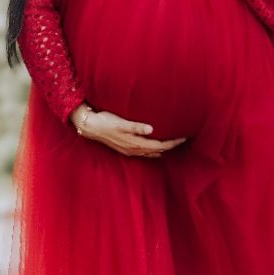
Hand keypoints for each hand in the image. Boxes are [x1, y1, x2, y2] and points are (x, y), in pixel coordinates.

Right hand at [71, 105, 187, 157]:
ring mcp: (129, 150)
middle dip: (171, 146)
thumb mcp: (121, 122)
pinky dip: (153, 151)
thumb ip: (136, 127)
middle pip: (158, 150)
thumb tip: (151, 129)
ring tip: (173, 145)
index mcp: (135, 143)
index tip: (184, 138)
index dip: (172, 143)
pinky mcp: (125, 148)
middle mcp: (134, 149)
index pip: (160, 145)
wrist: (90, 127)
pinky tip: (156, 150)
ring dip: (163, 150)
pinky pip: (144, 153)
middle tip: (184, 140)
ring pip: (151, 153)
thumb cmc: (105, 121)